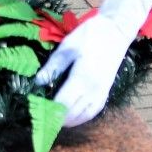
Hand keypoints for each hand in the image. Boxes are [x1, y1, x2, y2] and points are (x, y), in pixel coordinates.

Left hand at [36, 0, 151, 126]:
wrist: (116, 31)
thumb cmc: (90, 35)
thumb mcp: (68, 46)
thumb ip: (53, 66)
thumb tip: (38, 82)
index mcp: (82, 77)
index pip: (63, 104)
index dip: (49, 112)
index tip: (36, 113)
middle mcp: (93, 90)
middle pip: (72, 114)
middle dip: (56, 119)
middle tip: (40, 119)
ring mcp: (102, 92)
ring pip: (83, 116)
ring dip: (68, 121)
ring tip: (52, 120)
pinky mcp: (106, 92)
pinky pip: (93, 112)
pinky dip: (81, 118)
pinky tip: (72, 116)